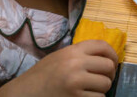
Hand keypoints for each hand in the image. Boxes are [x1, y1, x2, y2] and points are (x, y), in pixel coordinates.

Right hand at [0, 40, 117, 96]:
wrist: (24, 94)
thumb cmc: (42, 76)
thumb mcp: (60, 57)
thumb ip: (80, 54)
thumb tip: (105, 56)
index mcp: (72, 51)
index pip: (102, 45)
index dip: (112, 54)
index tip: (113, 62)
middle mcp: (76, 64)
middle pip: (108, 66)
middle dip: (109, 74)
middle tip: (103, 79)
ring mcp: (76, 82)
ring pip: (106, 84)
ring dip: (102, 89)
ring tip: (91, 89)